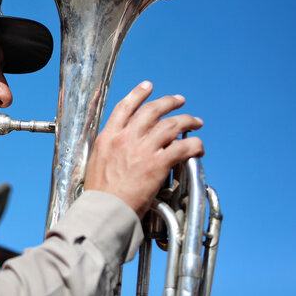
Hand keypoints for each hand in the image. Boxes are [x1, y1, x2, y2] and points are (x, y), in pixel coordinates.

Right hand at [84, 81, 203, 217]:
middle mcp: (126, 138)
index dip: (138, 94)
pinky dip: (194, 145)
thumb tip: (120, 145)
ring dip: (187, 120)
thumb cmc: (100, 193)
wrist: (104, 209)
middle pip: (152, 111)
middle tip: (179, 100)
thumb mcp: (97, 161)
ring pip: (171, 125)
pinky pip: (182, 147)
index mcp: (108, 137)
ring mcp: (142, 150)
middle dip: (169, 102)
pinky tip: (198, 147)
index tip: (148, 86)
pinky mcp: (157, 164)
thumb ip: (109, 148)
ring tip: (196, 122)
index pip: (125, 107)